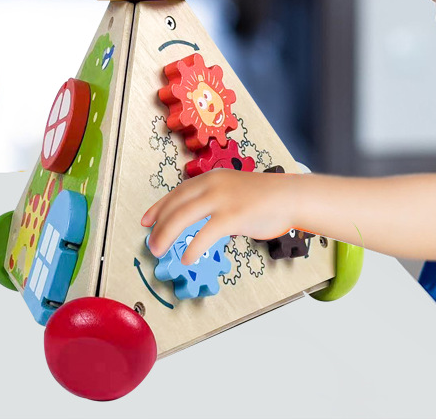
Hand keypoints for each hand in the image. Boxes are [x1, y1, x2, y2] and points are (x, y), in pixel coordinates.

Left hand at [141, 169, 295, 264]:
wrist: (289, 196)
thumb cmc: (264, 196)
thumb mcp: (233, 189)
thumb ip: (213, 200)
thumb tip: (194, 221)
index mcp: (212, 177)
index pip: (177, 192)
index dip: (158, 207)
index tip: (146, 221)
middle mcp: (213, 185)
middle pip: (175, 205)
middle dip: (158, 226)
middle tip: (151, 244)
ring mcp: (222, 199)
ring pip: (183, 218)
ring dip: (166, 236)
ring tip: (159, 251)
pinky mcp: (233, 216)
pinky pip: (205, 234)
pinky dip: (193, 248)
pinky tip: (187, 258)